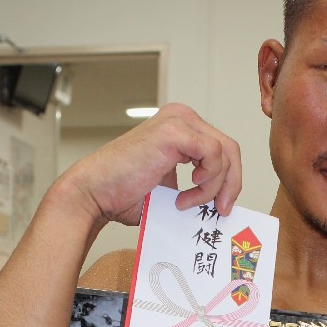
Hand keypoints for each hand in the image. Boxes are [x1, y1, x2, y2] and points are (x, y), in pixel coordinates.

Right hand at [54, 103, 241, 229]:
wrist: (95, 193)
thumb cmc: (124, 192)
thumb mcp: (172, 189)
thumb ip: (197, 186)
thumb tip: (224, 203)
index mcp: (181, 127)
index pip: (224, 149)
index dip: (229, 180)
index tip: (221, 206)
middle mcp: (181, 117)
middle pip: (230, 149)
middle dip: (231, 184)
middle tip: (221, 209)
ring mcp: (178, 120)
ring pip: (225, 153)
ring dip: (213, 186)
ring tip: (187, 203)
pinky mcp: (173, 131)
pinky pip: (213, 154)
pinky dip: (206, 180)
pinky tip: (185, 195)